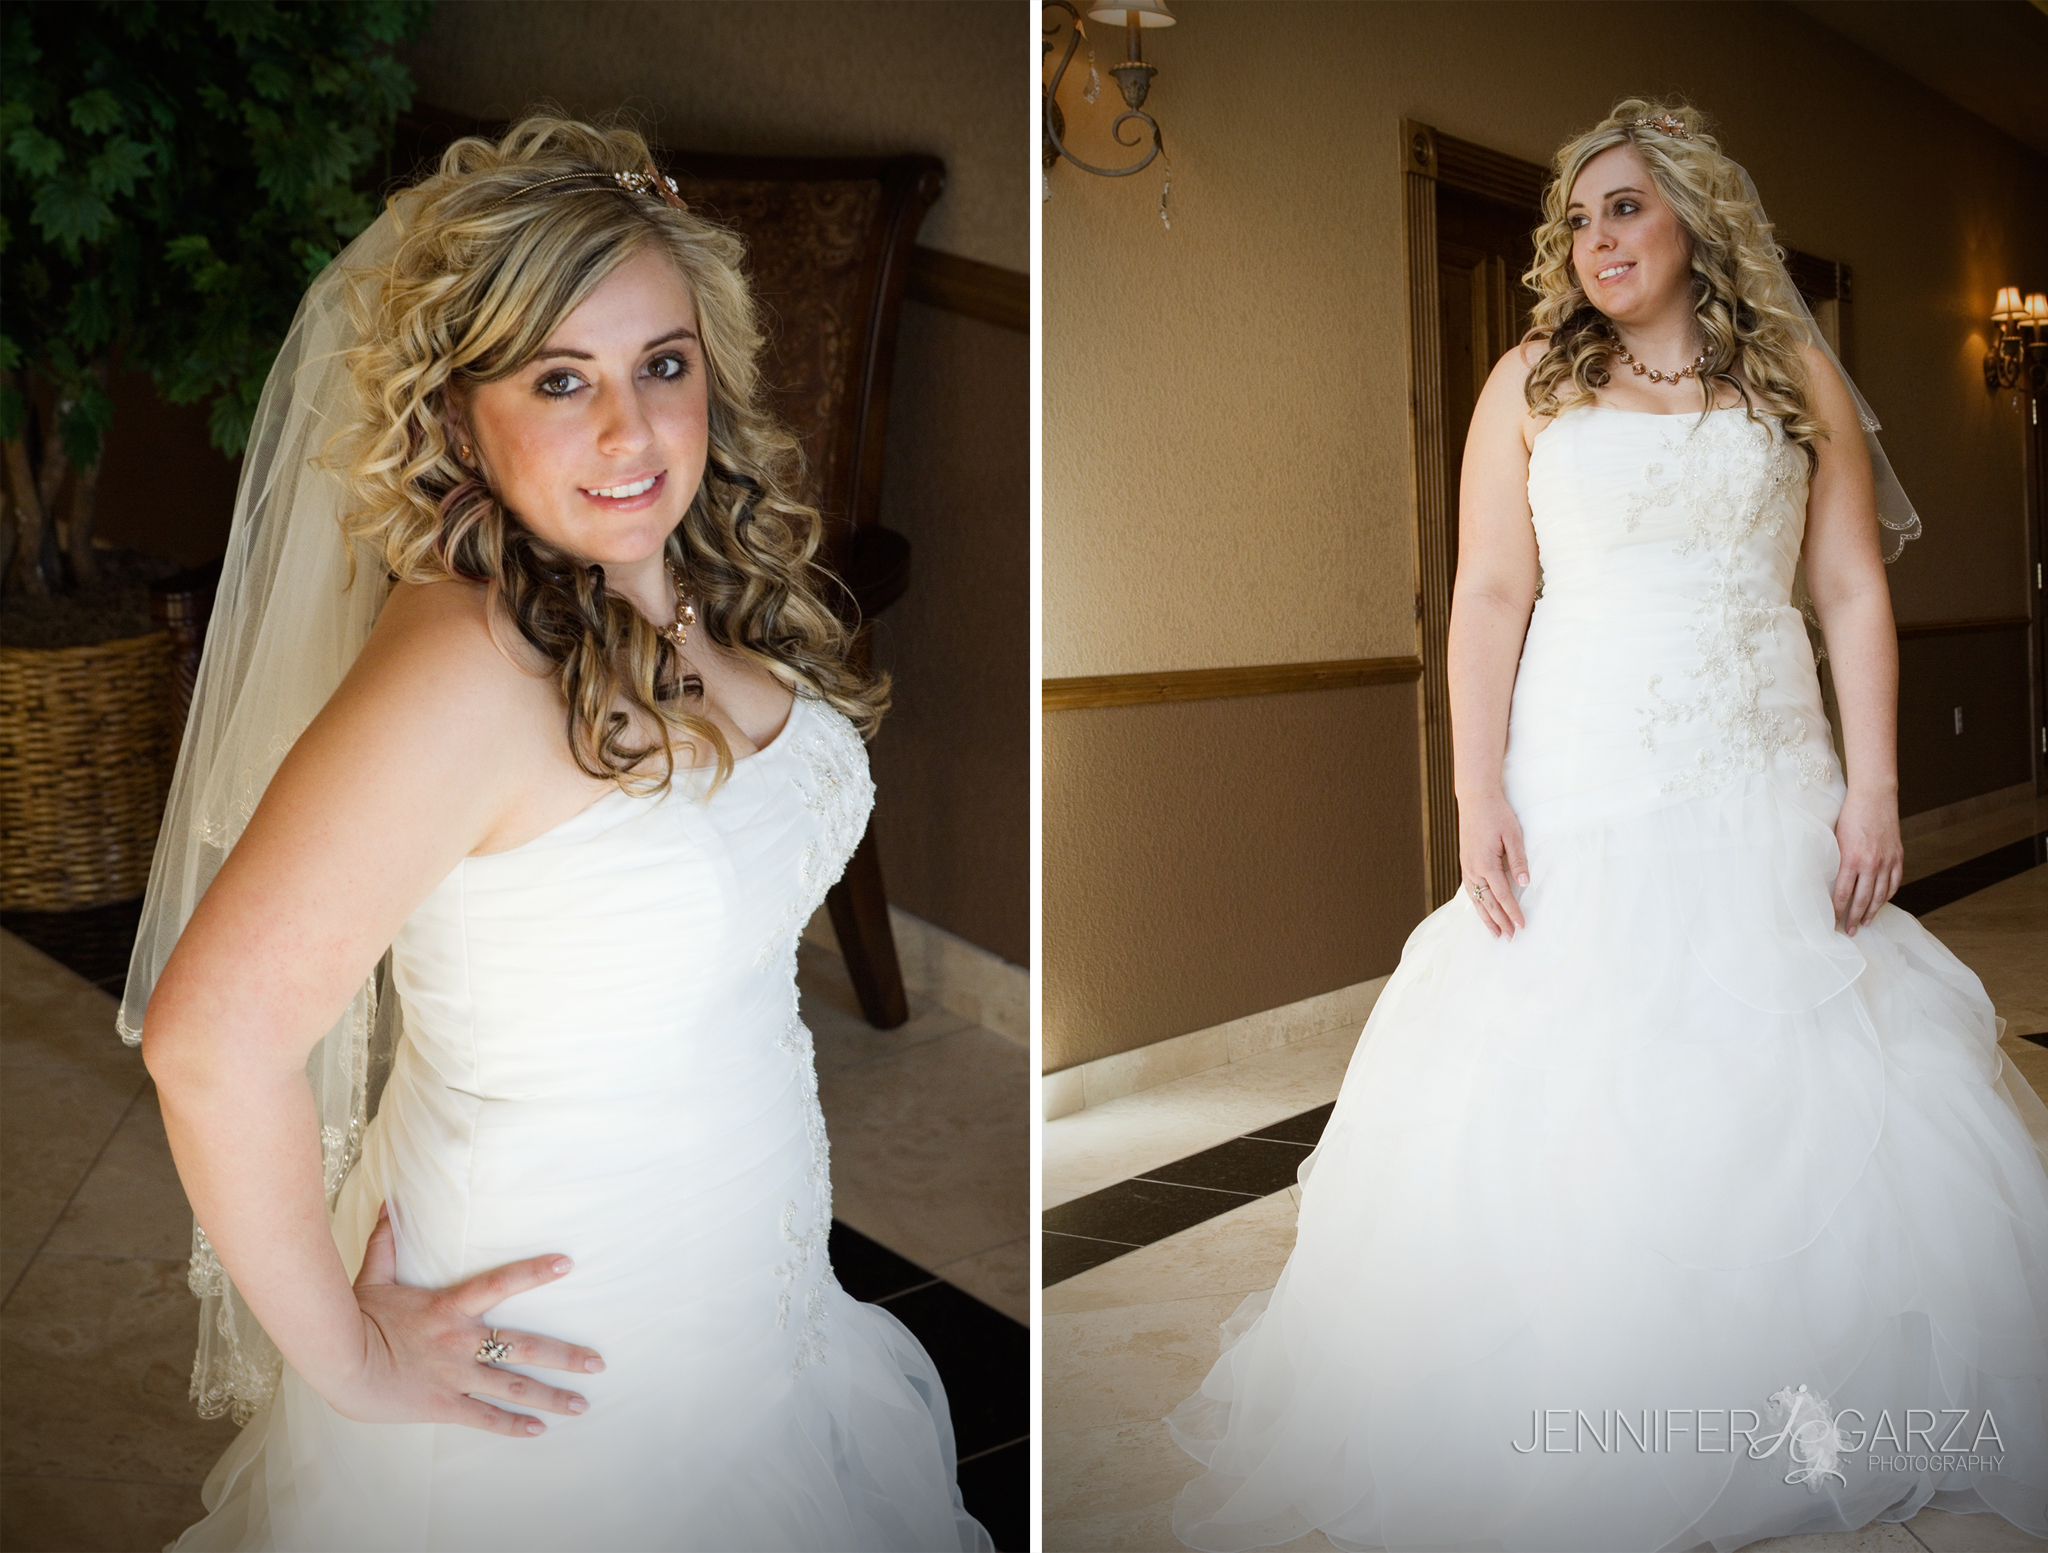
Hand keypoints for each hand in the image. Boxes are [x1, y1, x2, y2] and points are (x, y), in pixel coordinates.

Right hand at [322, 1204, 604, 1436]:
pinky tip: (540, 1429)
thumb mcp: (373, 1275)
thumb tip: (388, 1202)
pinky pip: (484, 1418)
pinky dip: (513, 1425)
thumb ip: (388, 1241)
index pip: (500, 1283)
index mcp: (450, 1307)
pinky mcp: (443, 1406)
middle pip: (523, 1347)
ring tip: (583, 1404)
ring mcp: (455, 1376)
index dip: (534, 1272)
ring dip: (550, 1396)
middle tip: (598, 1363)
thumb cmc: (355, 1316)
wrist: (337, 1363)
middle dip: (564, 1356)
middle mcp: (461, 1342)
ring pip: (512, 1387)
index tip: (566, 1265)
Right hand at [1459, 791, 1529, 938]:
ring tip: (1495, 933)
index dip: (1513, 912)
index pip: (1503, 895)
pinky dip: (1477, 904)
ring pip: (1476, 899)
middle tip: (1510, 937)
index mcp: (1486, 864)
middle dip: (1499, 921)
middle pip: (1488, 902)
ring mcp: (1466, 867)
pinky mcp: (1465, 863)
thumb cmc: (1497, 814)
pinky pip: (1470, 890)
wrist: (1475, 799)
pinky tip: (1482, 910)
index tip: (1522, 926)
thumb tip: (1525, 884)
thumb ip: (1518, 861)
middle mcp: (1473, 869)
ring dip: (1486, 917)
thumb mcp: (1513, 835)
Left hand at [1832, 785, 1902, 936]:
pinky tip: (1882, 902)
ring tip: (1865, 923)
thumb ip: (1835, 861)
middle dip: (1854, 917)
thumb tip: (1827, 881)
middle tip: (1848, 931)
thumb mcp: (1835, 838)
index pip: (1841, 894)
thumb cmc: (1849, 815)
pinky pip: (1894, 882)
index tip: (1832, 922)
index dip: (1837, 911)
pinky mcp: (1898, 856)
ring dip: (1872, 911)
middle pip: (1862, 899)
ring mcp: (1887, 861)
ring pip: (1881, 895)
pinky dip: (1888, 895)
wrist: (1874, 797)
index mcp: (1850, 860)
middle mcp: (1870, 864)